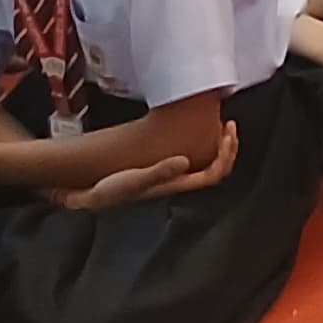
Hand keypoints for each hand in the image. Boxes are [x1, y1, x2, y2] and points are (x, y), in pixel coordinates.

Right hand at [59, 121, 238, 209]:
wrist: (93, 197)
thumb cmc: (112, 190)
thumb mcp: (134, 179)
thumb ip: (159, 172)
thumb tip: (185, 161)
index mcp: (177, 184)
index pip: (215, 173)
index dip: (226, 154)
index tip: (227, 132)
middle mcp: (179, 182)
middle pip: (217, 169)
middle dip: (228, 147)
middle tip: (229, 125)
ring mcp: (172, 177)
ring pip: (207, 164)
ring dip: (218, 146)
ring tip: (220, 127)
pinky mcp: (162, 171)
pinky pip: (192, 160)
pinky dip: (201, 146)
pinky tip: (196, 133)